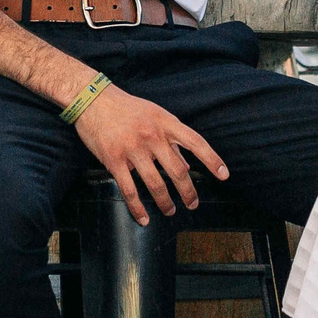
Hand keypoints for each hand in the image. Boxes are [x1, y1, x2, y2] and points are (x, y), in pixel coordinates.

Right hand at [72, 85, 228, 224]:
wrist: (93, 99)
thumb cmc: (127, 108)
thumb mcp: (155, 115)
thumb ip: (172, 140)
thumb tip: (187, 165)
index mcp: (165, 123)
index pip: (195, 142)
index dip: (212, 160)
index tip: (224, 175)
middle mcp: (152, 135)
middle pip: (177, 170)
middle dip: (188, 192)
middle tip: (193, 204)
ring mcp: (132, 148)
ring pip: (155, 184)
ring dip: (166, 202)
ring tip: (170, 211)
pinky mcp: (114, 160)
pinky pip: (129, 190)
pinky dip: (138, 208)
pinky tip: (144, 218)